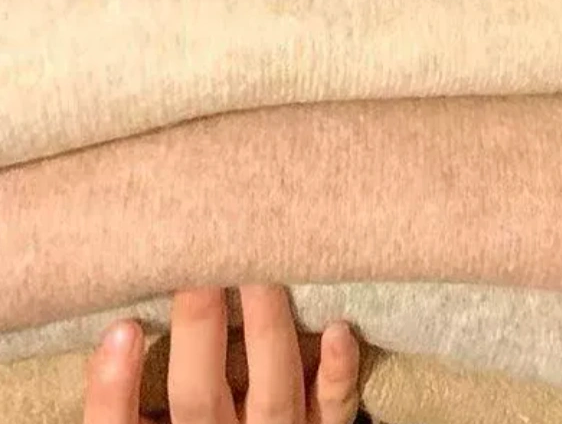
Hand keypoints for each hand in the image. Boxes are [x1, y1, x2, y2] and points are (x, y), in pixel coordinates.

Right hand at [82, 286, 360, 423]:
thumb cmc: (203, 414)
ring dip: (266, 330)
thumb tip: (119, 326)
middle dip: (200, 328)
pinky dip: (338, 372)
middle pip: (199, 396)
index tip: (123, 327)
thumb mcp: (156, 417)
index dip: (114, 386)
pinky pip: (334, 409)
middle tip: (202, 262)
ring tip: (261, 271)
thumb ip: (129, 395)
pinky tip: (338, 329)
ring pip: (271, 393)